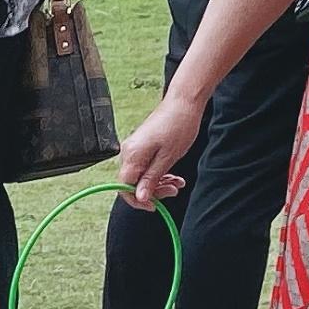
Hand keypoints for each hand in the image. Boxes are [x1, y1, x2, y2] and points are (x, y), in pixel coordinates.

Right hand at [115, 89, 206, 208]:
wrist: (184, 102)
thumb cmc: (179, 124)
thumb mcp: (168, 157)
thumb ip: (151, 179)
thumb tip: (140, 197)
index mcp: (132, 156)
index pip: (124, 188)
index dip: (138, 200)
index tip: (154, 206)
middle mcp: (128, 153)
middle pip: (132, 183)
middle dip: (153, 191)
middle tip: (172, 191)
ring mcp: (134, 149)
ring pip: (140, 176)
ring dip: (158, 183)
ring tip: (176, 183)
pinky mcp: (141, 146)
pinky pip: (144, 167)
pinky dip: (158, 174)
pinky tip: (172, 175)